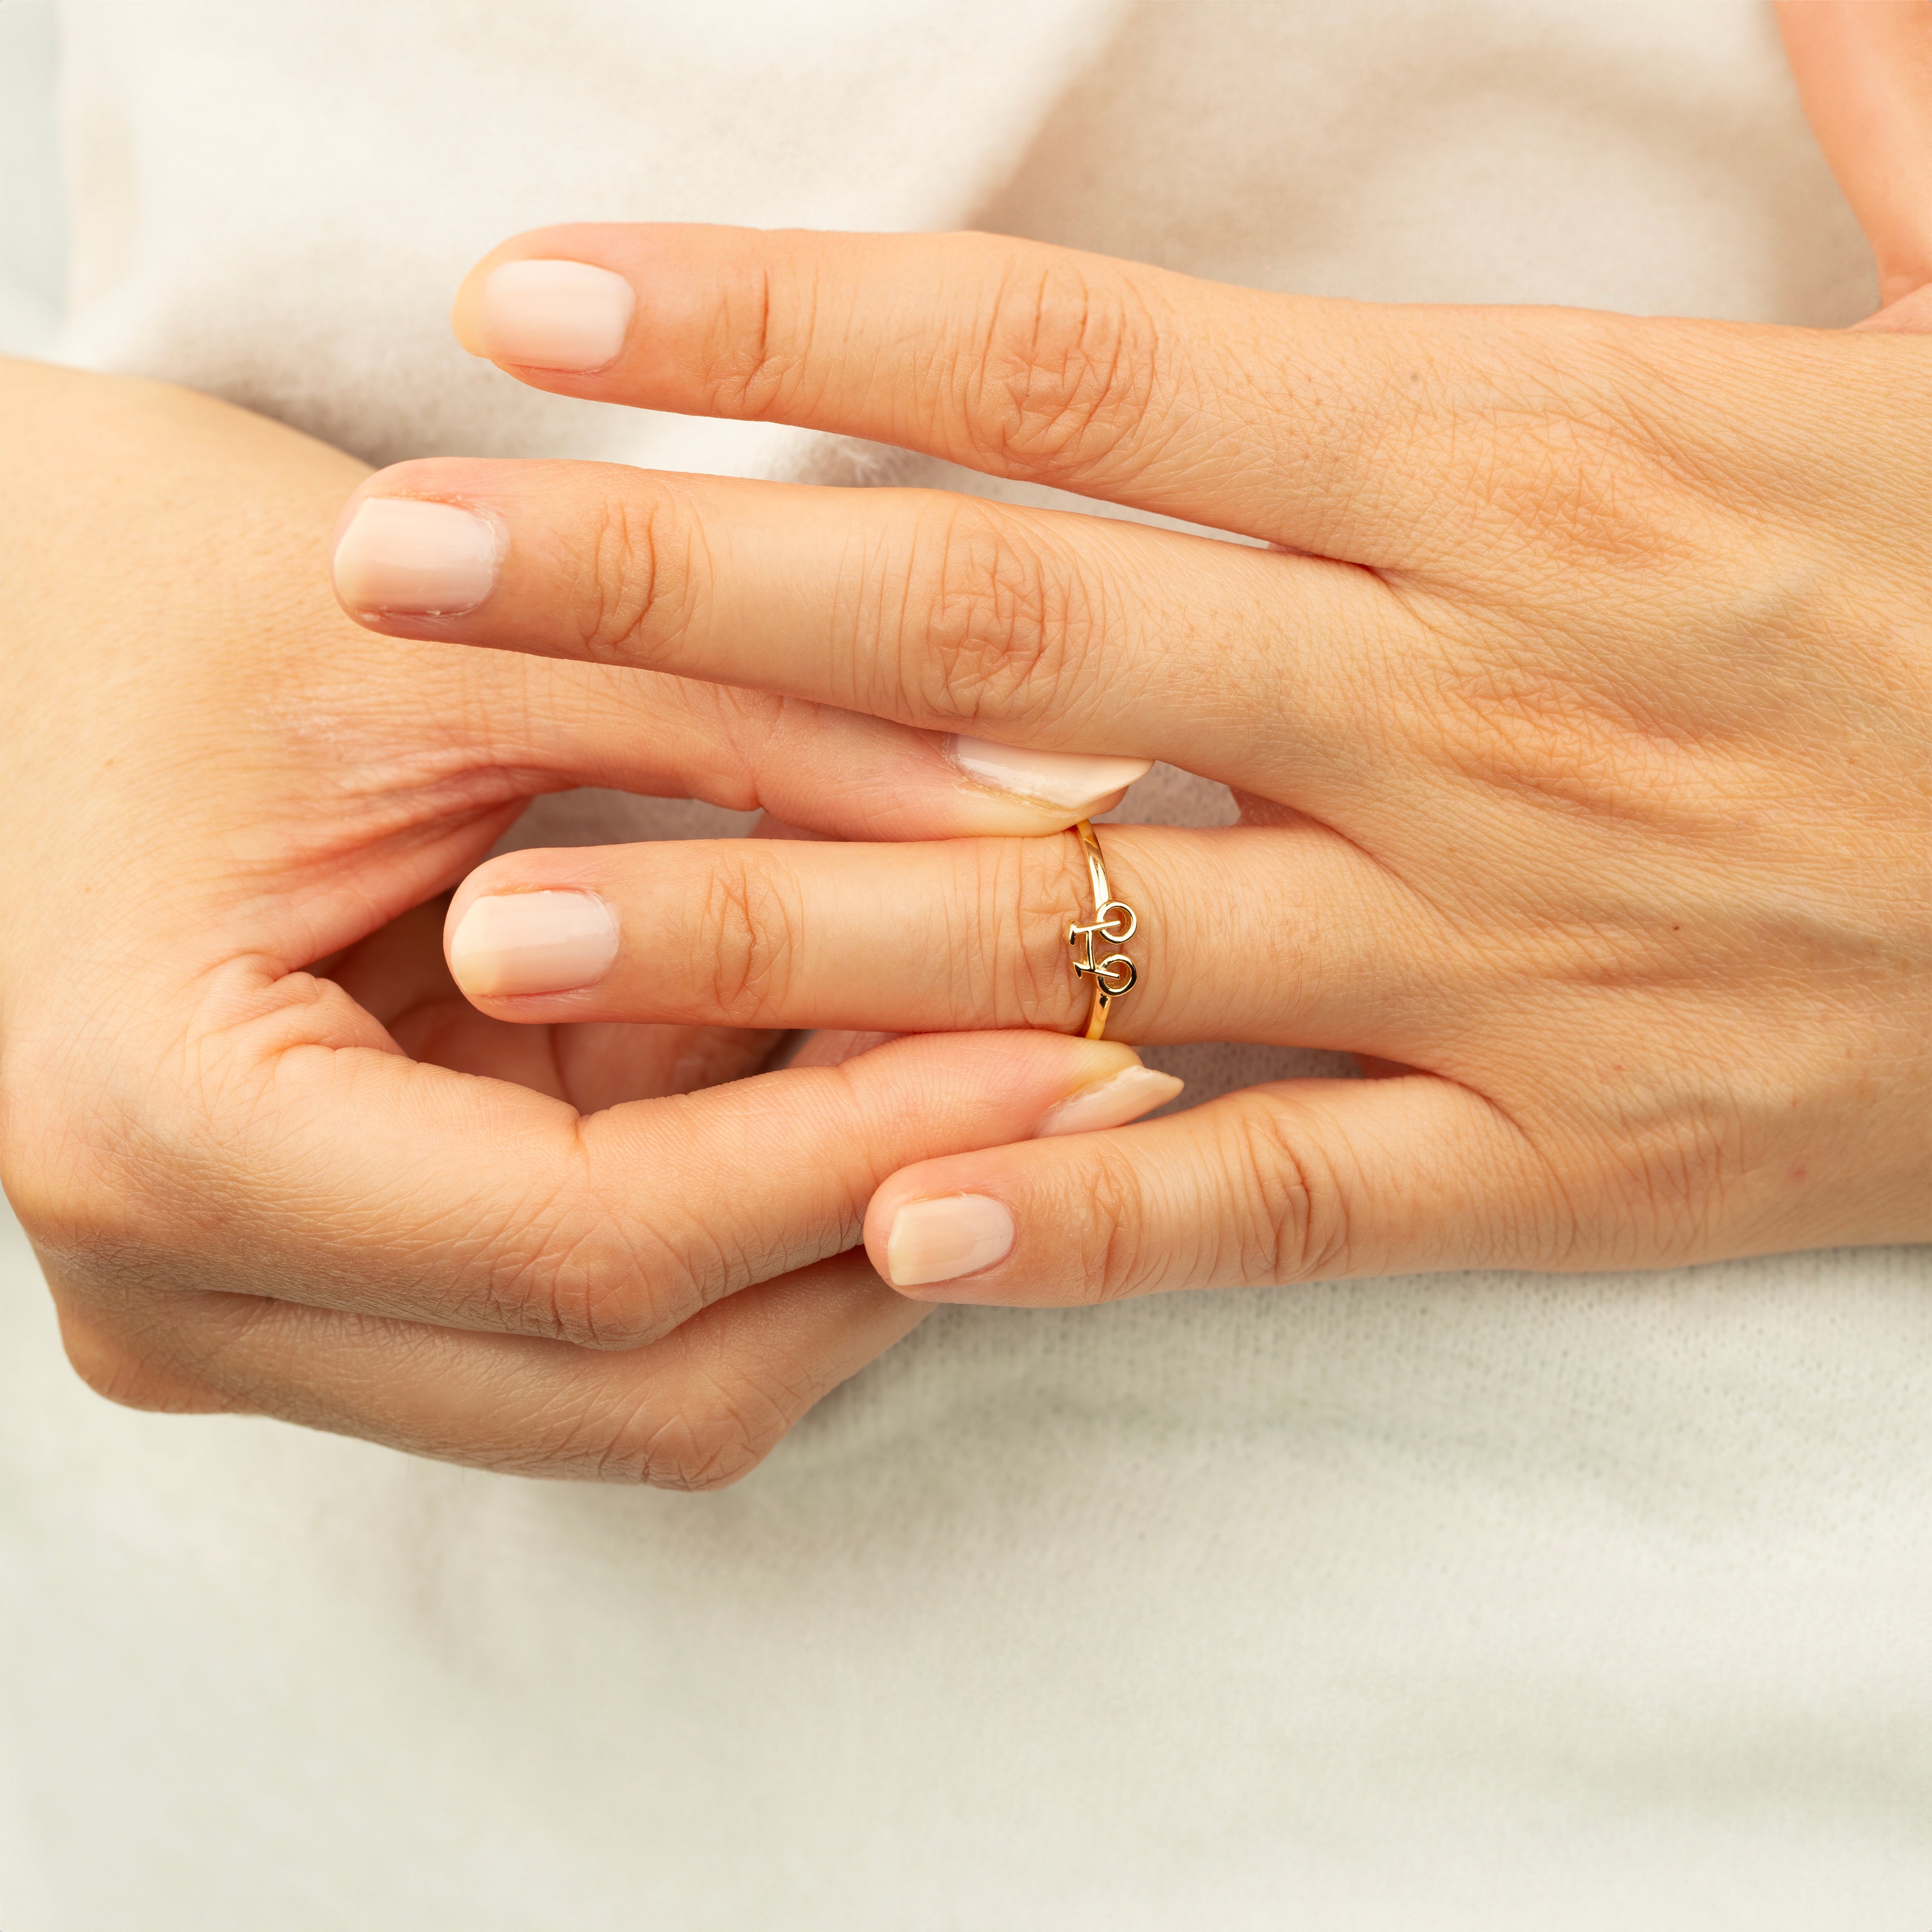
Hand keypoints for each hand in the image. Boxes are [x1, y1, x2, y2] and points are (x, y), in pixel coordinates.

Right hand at [0, 358, 1166, 1477]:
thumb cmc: (147, 585)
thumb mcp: (453, 638)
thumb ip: (759, 722)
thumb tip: (1063, 806)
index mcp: (158, 1140)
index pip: (599, 1245)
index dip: (870, 1153)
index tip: (1090, 1044)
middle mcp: (187, 1295)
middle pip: (641, 1368)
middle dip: (887, 1216)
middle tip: (1096, 1054)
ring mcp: (255, 1317)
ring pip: (644, 1375)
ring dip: (836, 1220)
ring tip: (991, 1035)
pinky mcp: (329, 1285)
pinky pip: (608, 1304)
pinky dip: (754, 1193)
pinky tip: (843, 1043)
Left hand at [334, 27, 1931, 1305]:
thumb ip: (1865, 66)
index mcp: (1524, 469)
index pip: (1066, 376)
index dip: (781, 330)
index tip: (539, 314)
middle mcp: (1462, 702)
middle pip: (987, 630)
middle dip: (670, 595)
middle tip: (402, 578)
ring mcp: (1504, 949)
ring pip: (1076, 933)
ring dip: (778, 928)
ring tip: (518, 927)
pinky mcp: (1572, 1150)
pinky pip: (1283, 1187)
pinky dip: (1090, 1205)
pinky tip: (888, 1210)